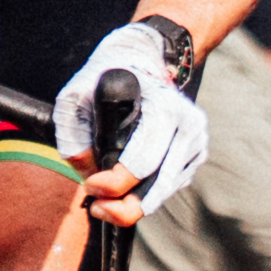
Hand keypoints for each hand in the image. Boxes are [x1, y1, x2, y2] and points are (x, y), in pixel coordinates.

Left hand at [59, 24, 209, 216]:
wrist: (142, 61)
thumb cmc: (105, 81)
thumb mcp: (76, 97)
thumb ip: (74, 134)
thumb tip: (88, 172)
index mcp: (164, 108)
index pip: (142, 161)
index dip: (113, 184)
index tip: (90, 185)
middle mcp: (188, 125)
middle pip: (160, 184)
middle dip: (126, 206)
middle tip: (99, 209)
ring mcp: (197, 140)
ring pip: (167, 190)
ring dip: (137, 205)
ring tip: (107, 207)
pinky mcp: (197, 153)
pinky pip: (173, 186)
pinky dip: (150, 195)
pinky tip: (129, 192)